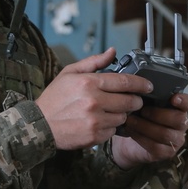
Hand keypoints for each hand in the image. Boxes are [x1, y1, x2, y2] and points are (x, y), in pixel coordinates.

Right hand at [34, 49, 151, 149]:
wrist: (39, 125)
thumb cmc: (54, 98)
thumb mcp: (69, 73)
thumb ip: (94, 62)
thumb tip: (113, 52)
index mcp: (89, 83)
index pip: (125, 81)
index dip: (141, 83)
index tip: (148, 85)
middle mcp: (94, 101)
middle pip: (130, 101)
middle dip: (135, 100)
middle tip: (133, 100)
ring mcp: (95, 120)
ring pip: (123, 117)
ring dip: (121, 114)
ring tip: (110, 111)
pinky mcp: (94, 136)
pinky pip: (113, 130)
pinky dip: (110, 127)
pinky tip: (100, 122)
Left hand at [111, 91, 187, 169]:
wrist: (130, 141)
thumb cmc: (140, 117)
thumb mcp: (145, 104)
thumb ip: (148, 96)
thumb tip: (139, 86)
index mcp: (179, 109)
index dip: (183, 101)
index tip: (174, 98)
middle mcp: (182, 124)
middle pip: (179, 119)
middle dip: (157, 114)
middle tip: (141, 110)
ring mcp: (176, 140)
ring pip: (165, 134)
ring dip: (145, 126)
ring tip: (131, 120)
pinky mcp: (167, 153)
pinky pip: (156, 146)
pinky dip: (141, 137)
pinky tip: (131, 131)